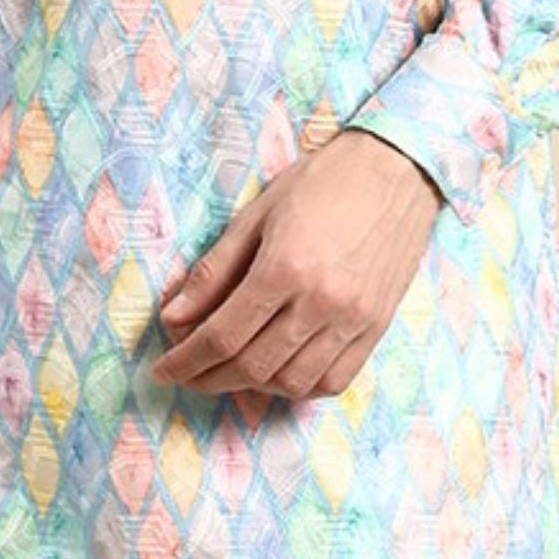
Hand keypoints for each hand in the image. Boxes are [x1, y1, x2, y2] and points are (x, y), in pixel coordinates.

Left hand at [149, 129, 442, 404]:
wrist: (395, 171)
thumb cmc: (320, 183)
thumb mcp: (255, 215)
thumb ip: (213, 271)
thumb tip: (174, 317)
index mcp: (284, 268)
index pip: (222, 336)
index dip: (186, 360)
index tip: (163, 369)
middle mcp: (320, 302)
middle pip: (252, 366)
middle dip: (209, 378)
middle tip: (187, 373)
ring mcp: (353, 320)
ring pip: (291, 383)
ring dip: (251, 386)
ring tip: (228, 371)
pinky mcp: (375, 328)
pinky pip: (332, 381)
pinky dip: (298, 387)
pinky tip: (277, 372)